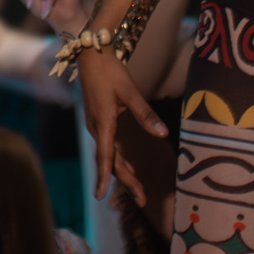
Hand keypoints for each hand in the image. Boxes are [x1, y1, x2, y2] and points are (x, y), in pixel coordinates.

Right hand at [76, 49, 167, 207]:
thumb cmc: (110, 71)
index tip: (101, 197)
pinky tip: (129, 166)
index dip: (105, 178)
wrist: (90, 54)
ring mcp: (95, 124)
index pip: (105, 156)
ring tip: (138, 190)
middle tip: (143, 199)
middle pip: (110, 161)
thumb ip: (146, 114)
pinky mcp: (97, 120)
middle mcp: (96, 127)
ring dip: (122, 172)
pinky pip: (107, 146)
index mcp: (103, 122)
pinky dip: (117, 160)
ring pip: (108, 155)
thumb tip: (162, 134)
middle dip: (126, 181)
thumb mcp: (130, 92)